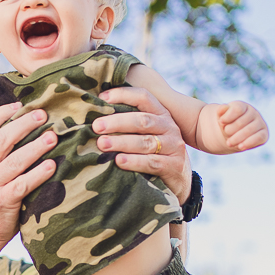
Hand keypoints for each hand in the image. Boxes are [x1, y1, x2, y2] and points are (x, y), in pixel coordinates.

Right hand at [0, 103, 57, 248]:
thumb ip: (0, 154)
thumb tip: (27, 128)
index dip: (1, 113)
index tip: (19, 104)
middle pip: (2, 139)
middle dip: (24, 124)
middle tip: (44, 114)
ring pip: (14, 160)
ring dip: (36, 146)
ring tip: (53, 137)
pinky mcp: (2, 202)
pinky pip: (22, 185)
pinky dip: (38, 174)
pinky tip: (51, 166)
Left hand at [94, 86, 191, 203]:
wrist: (179, 179)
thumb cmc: (153, 152)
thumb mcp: (146, 134)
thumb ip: (129, 123)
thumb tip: (95, 116)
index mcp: (160, 114)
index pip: (143, 98)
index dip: (123, 95)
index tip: (101, 98)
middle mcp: (169, 127)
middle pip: (142, 121)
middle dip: (117, 122)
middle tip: (96, 126)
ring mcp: (173, 146)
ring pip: (145, 142)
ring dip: (121, 142)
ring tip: (102, 144)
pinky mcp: (174, 166)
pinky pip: (152, 162)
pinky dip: (134, 161)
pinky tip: (119, 161)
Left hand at [216, 100, 267, 150]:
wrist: (233, 136)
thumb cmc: (227, 125)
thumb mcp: (222, 117)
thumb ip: (221, 111)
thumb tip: (221, 108)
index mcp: (243, 106)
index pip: (237, 109)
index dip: (228, 116)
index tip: (221, 122)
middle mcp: (254, 113)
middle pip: (241, 122)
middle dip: (230, 130)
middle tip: (225, 134)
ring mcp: (260, 123)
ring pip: (249, 130)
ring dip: (237, 138)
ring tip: (228, 143)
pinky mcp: (264, 134)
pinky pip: (260, 137)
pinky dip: (249, 143)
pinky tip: (240, 147)